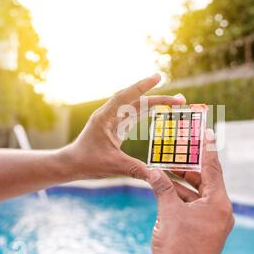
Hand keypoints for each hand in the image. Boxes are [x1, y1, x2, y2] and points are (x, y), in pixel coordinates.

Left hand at [60, 74, 185, 179]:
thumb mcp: (113, 166)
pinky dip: (148, 111)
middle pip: (137, 100)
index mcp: (106, 118)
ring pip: (137, 106)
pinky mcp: (116, 125)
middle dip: (159, 98)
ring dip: (155, 103)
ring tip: (176, 103)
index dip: (142, 86)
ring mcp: (113, 119)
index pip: (126, 97)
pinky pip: (134, 114)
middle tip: (181, 99)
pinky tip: (158, 110)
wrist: (72, 164)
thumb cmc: (87, 163)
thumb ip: (136, 169)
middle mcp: (110, 114)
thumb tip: (157, 176)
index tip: (158, 77)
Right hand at [147, 129, 234, 253]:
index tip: (206, 130)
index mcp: (218, 203)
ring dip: (182, 182)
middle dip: (189, 165)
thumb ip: (163, 187)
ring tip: (166, 167)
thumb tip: (153, 171)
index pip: (213, 168)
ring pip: (199, 193)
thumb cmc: (177, 247)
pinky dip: (182, 196)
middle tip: (177, 150)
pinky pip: (195, 206)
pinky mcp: (205, 229)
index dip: (207, 147)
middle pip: (206, 179)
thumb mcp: (168, 212)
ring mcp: (214, 221)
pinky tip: (167, 188)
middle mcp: (220, 210)